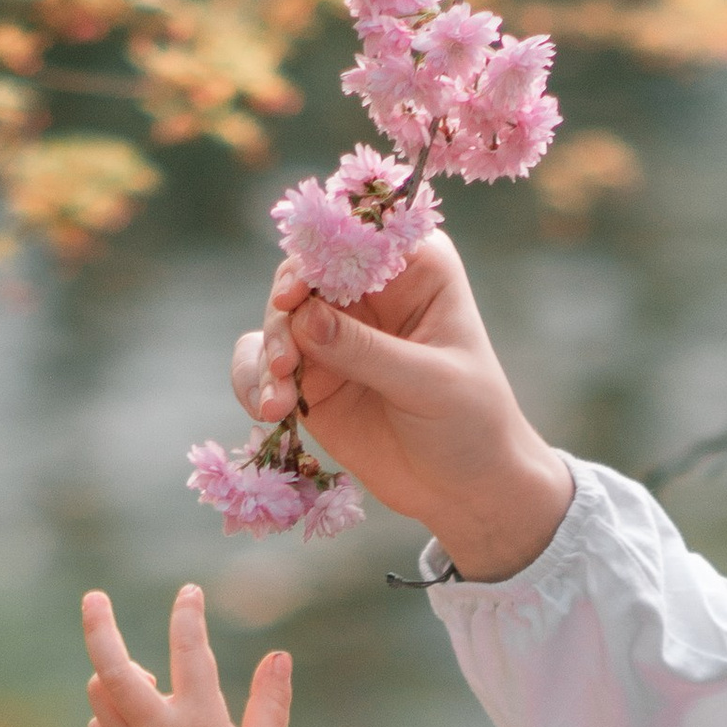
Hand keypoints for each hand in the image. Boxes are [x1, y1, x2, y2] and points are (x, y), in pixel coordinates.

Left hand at [83, 584, 289, 726]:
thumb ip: (270, 702)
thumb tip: (279, 656)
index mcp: (201, 719)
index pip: (189, 647)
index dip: (188, 613)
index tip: (189, 594)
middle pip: (112, 664)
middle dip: (100, 624)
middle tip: (94, 598)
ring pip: (100, 695)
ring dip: (113, 678)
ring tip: (140, 681)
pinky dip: (109, 720)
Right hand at [233, 235, 574, 580]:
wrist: (466, 489)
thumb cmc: (470, 423)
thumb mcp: (428, 383)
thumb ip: (366, 350)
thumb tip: (303, 317)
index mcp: (412, 267)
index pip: (356, 236)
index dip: (317, 256)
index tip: (294, 294)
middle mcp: (368, 290)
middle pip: (303, 276)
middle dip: (284, 318)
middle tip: (282, 365)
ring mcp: (335, 333)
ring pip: (278, 322)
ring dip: (267, 357)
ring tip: (278, 404)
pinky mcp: (313, 378)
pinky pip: (264, 367)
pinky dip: (256, 384)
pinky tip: (271, 413)